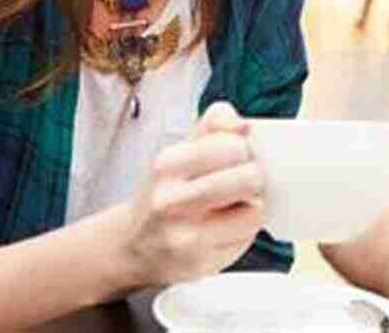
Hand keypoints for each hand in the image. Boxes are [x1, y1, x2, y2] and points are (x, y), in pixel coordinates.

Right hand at [122, 102, 266, 285]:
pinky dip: (245, 230)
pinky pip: (247, 237)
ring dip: (253, 205)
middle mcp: (170, 201)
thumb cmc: (165, 193)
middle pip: (249, 177)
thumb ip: (215, 125)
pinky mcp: (199, 262)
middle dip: (255, 177)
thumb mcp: (182, 149)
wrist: (133, 245)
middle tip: (245, 181)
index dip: (247, 149)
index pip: (234, 145)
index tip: (240, 156)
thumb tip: (245, 125)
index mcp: (167, 164)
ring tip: (235, 205)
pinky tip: (226, 228)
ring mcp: (184, 235)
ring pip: (255, 210)